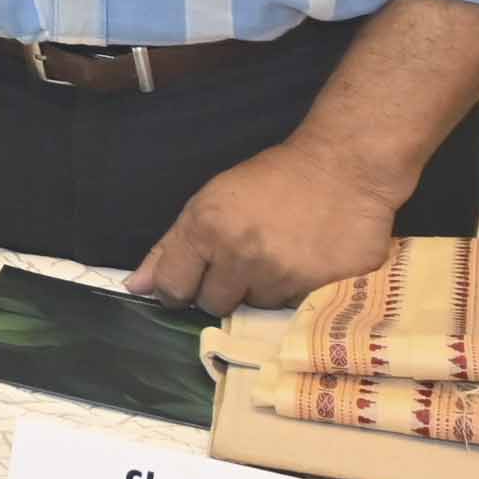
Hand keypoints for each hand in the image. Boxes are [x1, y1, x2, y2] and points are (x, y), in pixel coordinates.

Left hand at [130, 136, 404, 314]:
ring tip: (280, 255)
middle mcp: (243, 257)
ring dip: (262, 289)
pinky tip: (306, 264)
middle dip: (222, 288)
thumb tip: (135, 287)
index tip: (189, 283)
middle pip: (213, 305)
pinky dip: (297, 292)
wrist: (343, 168)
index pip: (173, 289)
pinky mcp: (324, 289)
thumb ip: (170, 248)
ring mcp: (286, 277)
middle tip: (243, 260)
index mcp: (208, 230)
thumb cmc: (271, 179)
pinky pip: (296, 309)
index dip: (177, 289)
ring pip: (256, 308)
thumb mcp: (209, 201)